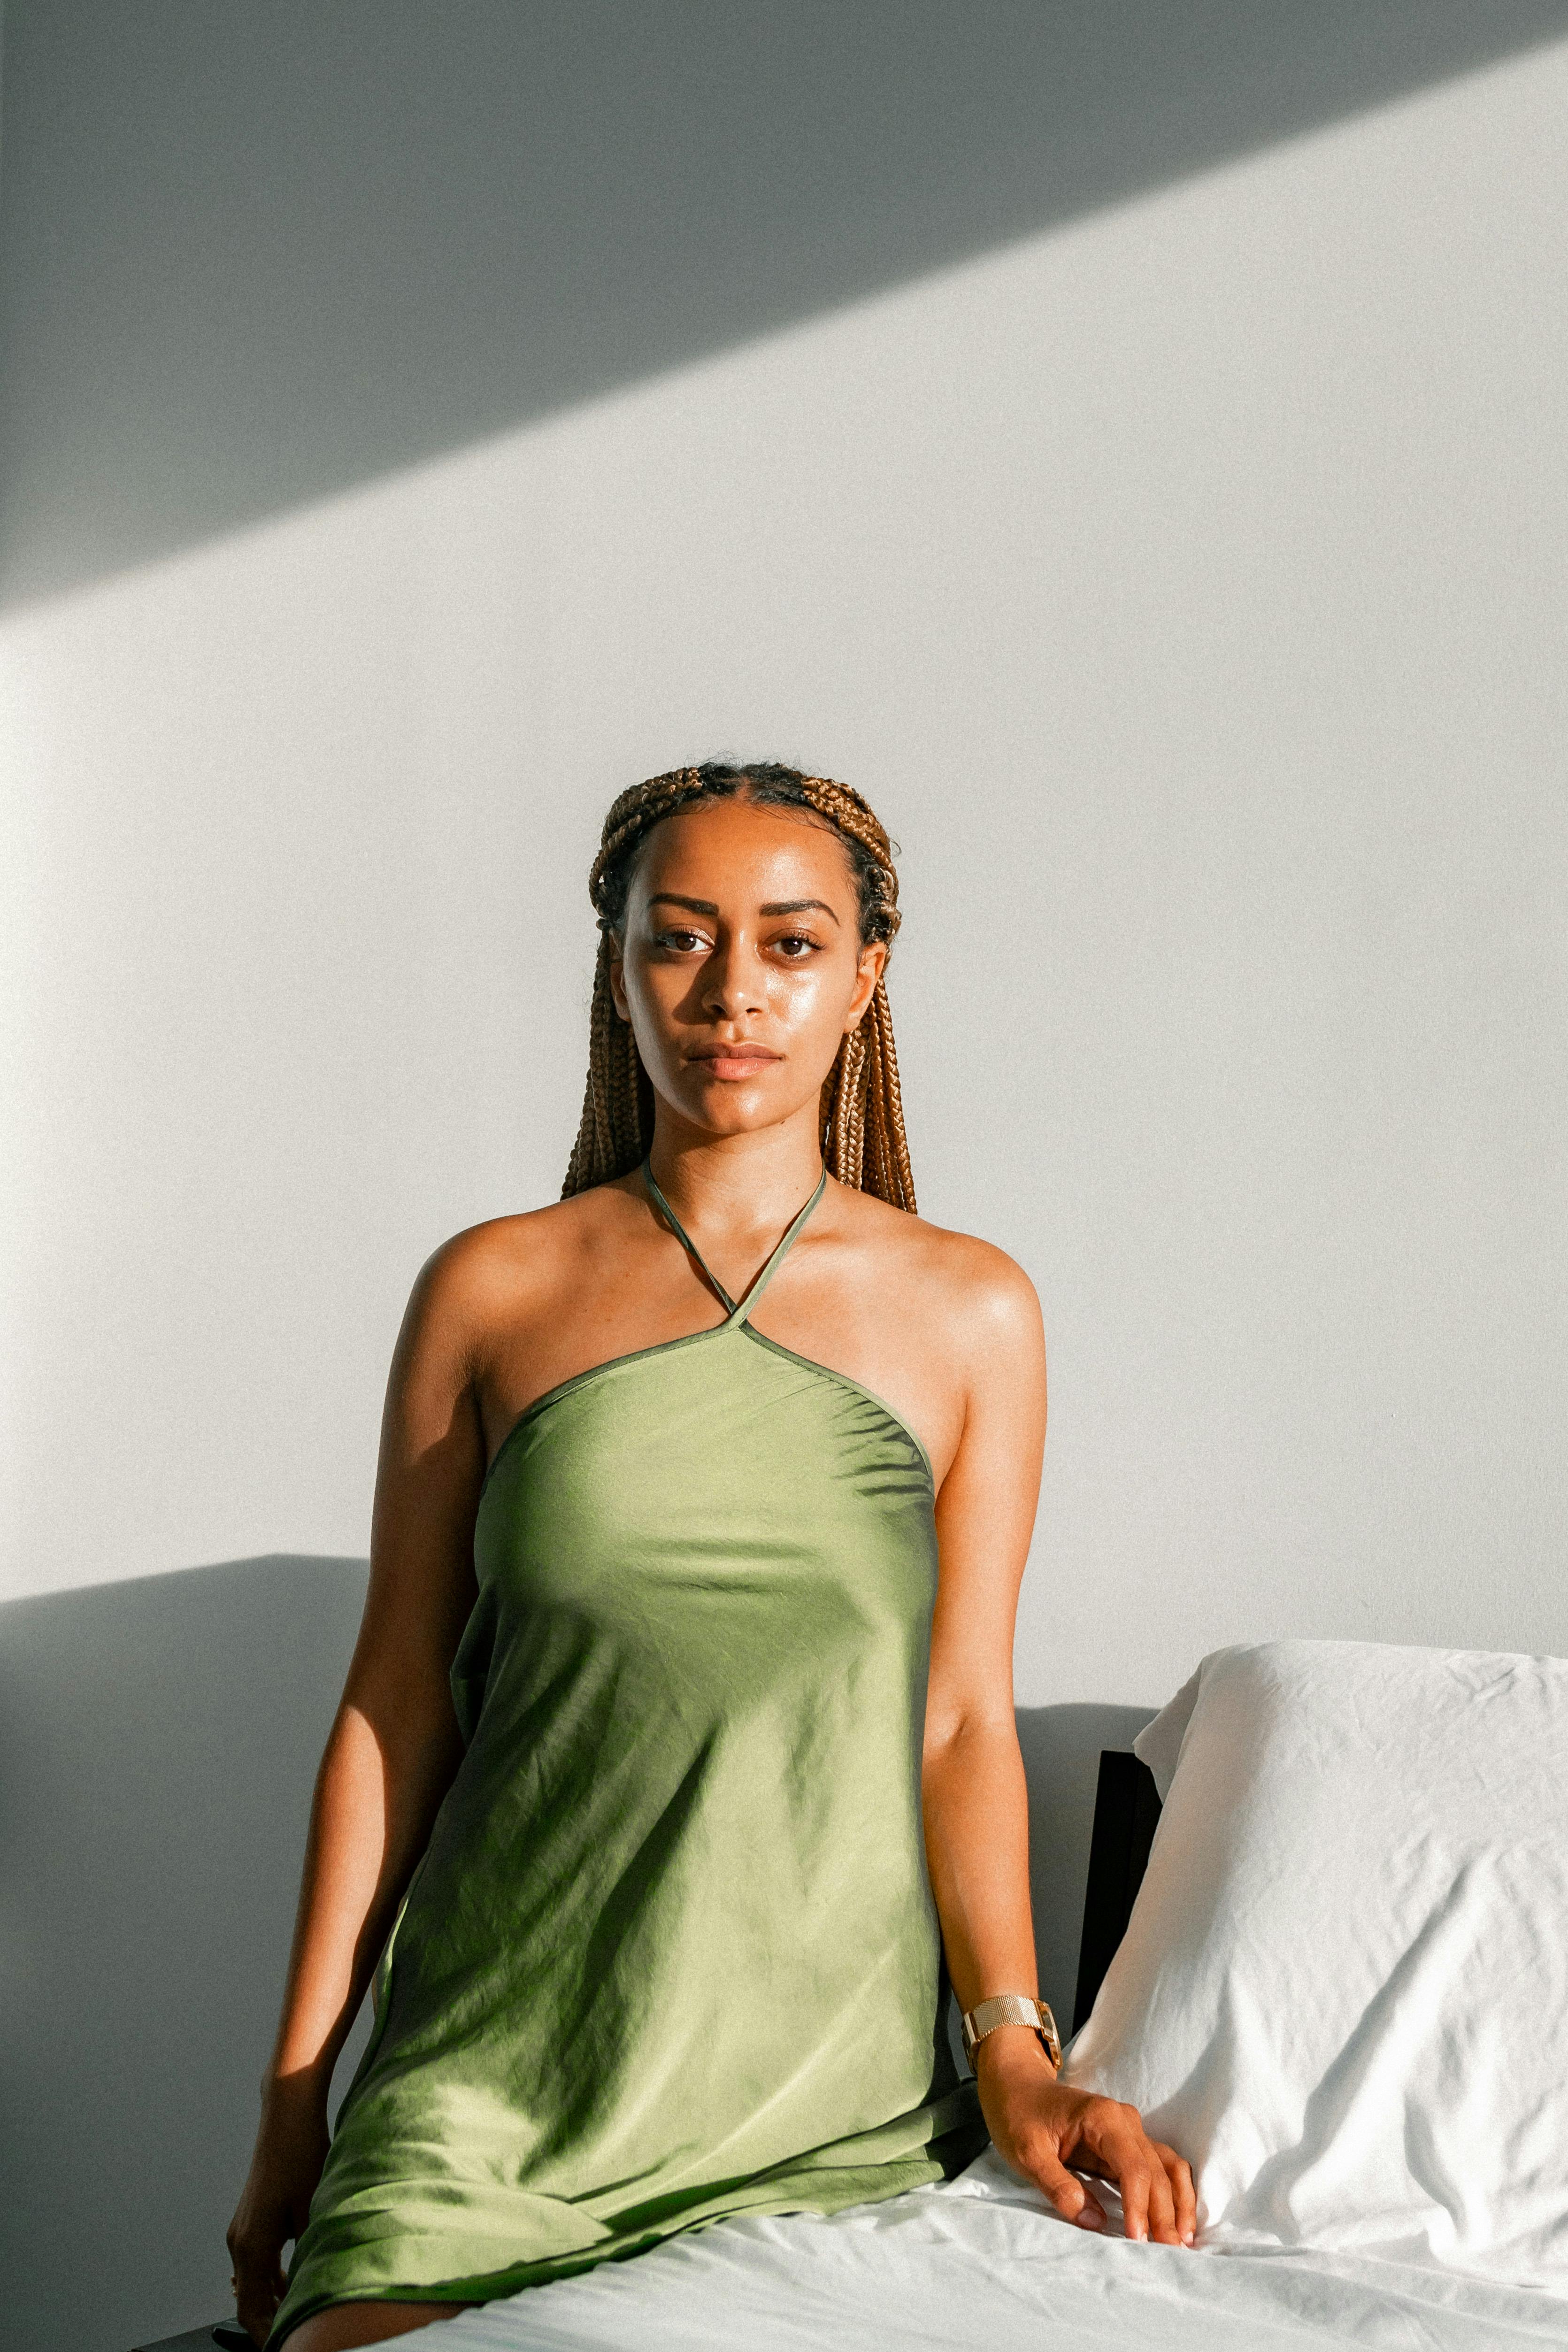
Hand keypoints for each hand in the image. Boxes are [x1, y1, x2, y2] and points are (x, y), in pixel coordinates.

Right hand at [226, 2074, 329, 2345]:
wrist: (288, 2115)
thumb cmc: (302, 2155)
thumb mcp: (313, 2209)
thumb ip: (309, 2253)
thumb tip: (313, 2288)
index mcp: (251, 2245)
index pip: (251, 2310)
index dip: (266, 2334)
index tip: (286, 2346)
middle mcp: (240, 2240)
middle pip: (249, 2300)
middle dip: (269, 2321)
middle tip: (295, 2334)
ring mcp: (242, 2228)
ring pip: (253, 2281)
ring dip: (272, 2299)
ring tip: (298, 2315)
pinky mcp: (251, 2218)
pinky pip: (257, 2261)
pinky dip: (272, 2278)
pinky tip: (292, 2281)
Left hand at [973, 2026, 1195, 2245]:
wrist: (1018, 2087)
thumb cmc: (1019, 2117)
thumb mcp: (1028, 2153)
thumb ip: (1059, 2186)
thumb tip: (1094, 2223)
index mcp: (1102, 2118)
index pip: (1133, 2168)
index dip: (1139, 2206)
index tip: (1137, 2240)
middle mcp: (1125, 2121)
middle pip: (1155, 2172)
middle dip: (1164, 2214)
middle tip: (1169, 2254)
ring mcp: (1130, 2131)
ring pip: (1167, 2168)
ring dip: (1178, 2203)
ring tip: (1182, 2241)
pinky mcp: (1128, 2144)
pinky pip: (1160, 2167)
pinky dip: (1174, 2192)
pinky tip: (1178, 2219)